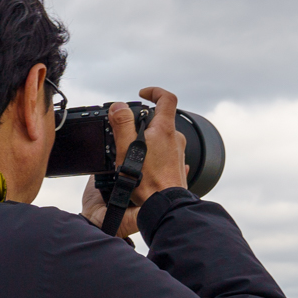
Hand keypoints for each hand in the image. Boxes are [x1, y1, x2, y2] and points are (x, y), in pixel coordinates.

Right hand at [79, 87, 187, 237]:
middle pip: (160, 120)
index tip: (142, 94)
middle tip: (127, 133)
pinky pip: (164, 152)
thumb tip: (119, 106)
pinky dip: (153, 154)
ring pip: (161, 138)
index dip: (154, 91)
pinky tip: (142, 167)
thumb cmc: (147, 181)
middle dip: (143, 122)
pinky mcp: (176, 165)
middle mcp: (175, 138)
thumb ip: (123, 124)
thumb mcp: (127, 149)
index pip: (166, 98)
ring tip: (132, 154)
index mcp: (164, 129)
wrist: (165, 205)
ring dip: (147, 141)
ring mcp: (178, 152)